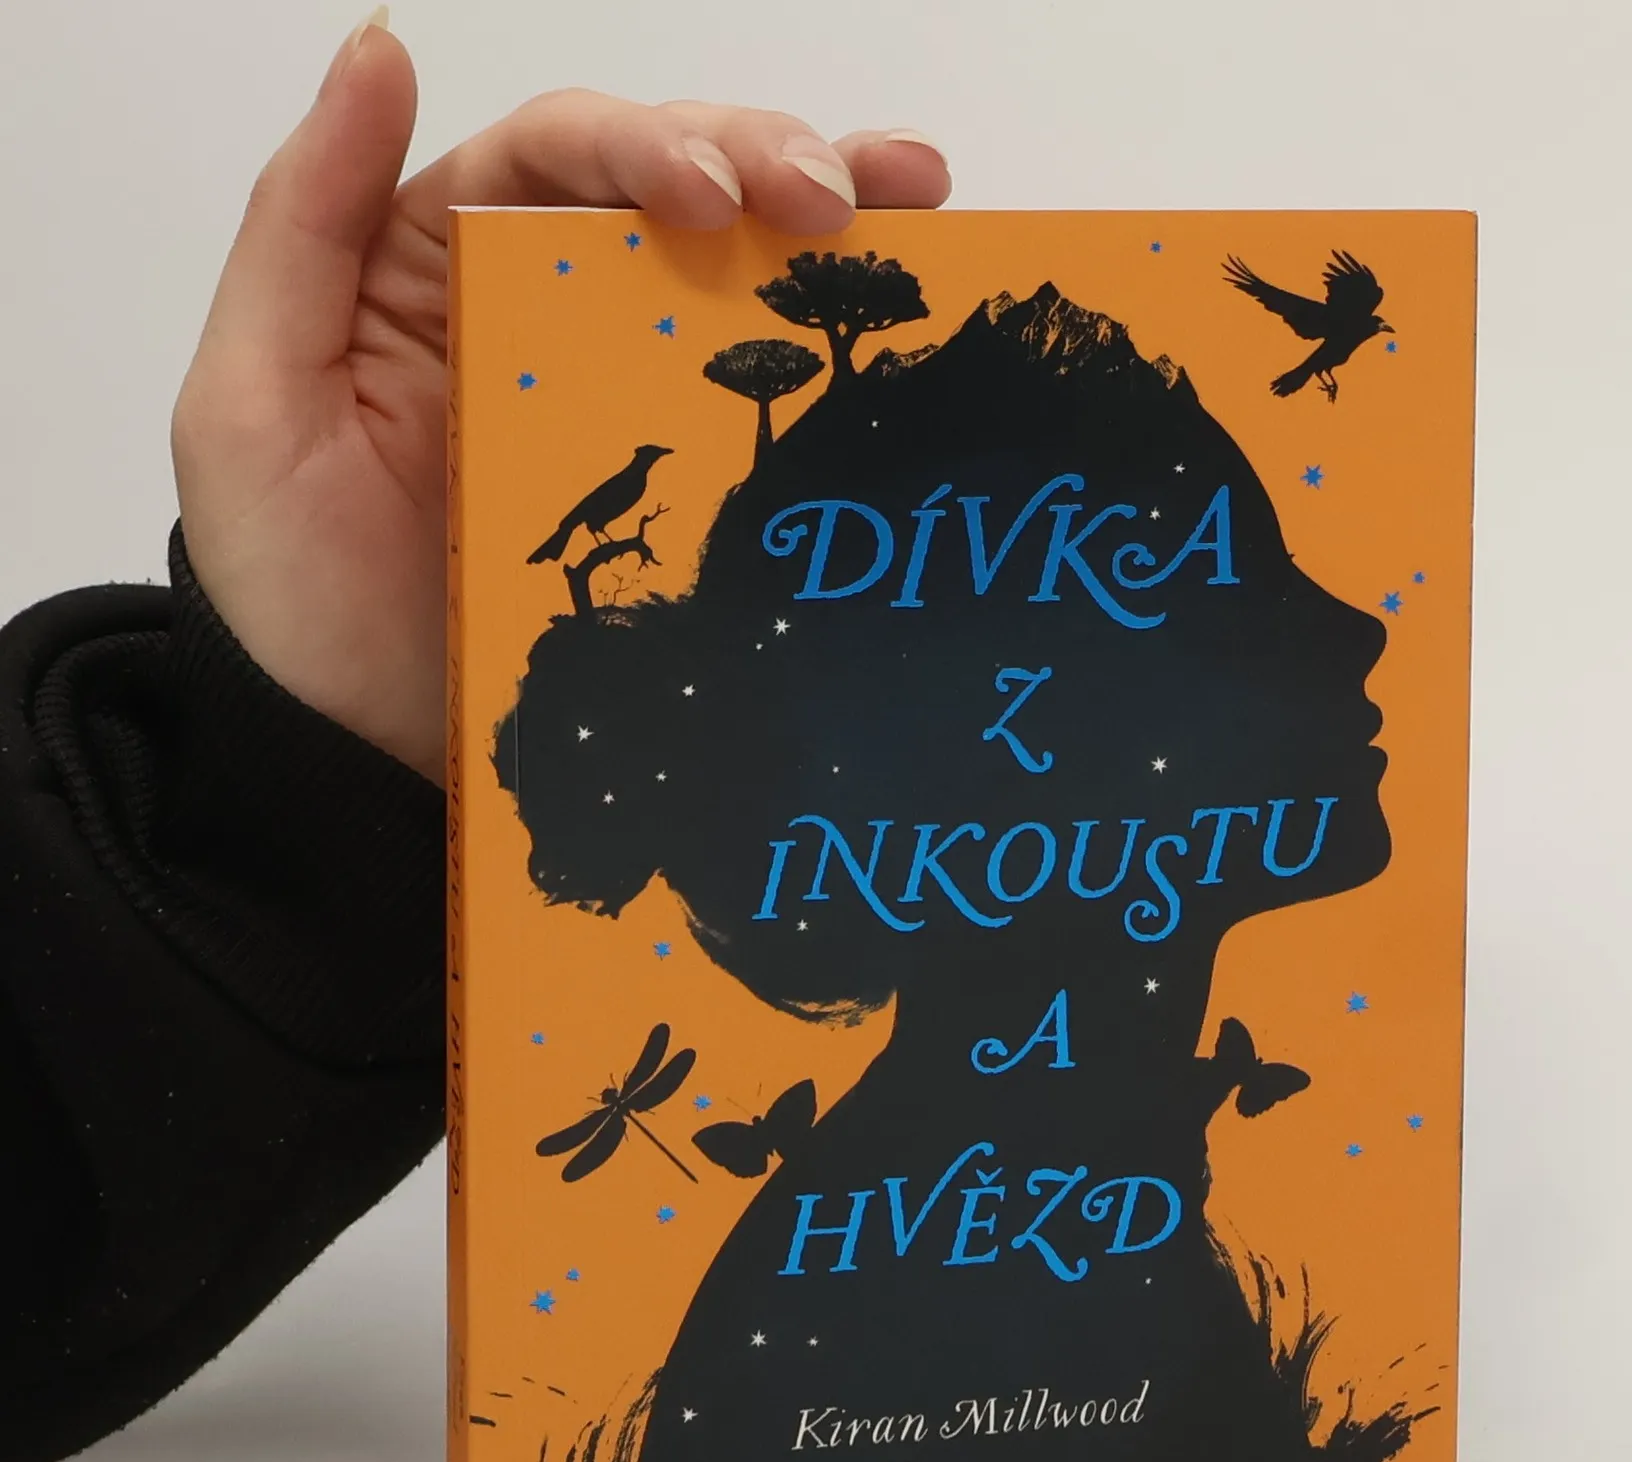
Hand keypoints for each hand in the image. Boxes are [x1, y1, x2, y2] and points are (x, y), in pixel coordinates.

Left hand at [171, 10, 950, 780]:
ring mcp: (613, 398)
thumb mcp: (250, 396)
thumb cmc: (288, 591)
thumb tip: (380, 46)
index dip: (645, 145)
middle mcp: (539, 308)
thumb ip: (303, 222)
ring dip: (830, 219)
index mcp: (440, 261)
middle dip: (764, 165)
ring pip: (728, 271)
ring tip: (920, 204)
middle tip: (847, 200)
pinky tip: (909, 308)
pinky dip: (827, 350)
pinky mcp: (669, 489)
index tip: (717, 198)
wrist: (355, 760)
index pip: (555, 156)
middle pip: (665, 190)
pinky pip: (752, 403)